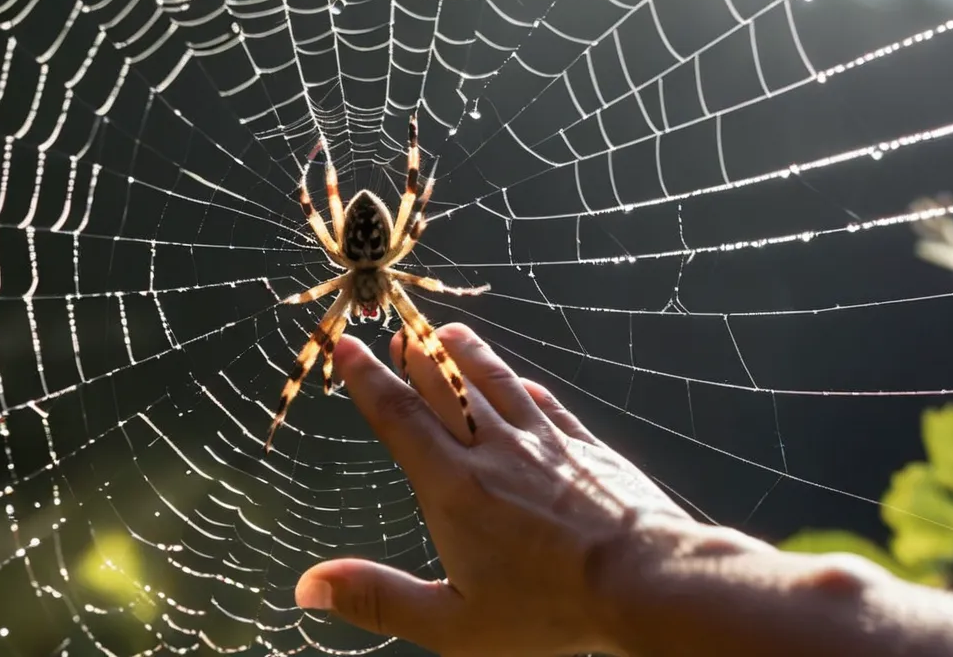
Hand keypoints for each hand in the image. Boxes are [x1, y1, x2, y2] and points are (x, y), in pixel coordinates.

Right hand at [293, 323, 718, 655]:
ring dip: (466, 355)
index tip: (346, 348)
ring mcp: (544, 443)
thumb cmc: (548, 609)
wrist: (643, 579)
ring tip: (446, 333)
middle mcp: (494, 451)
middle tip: (395, 330)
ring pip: (495, 384)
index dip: (368, 380)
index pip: (399, 418)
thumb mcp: (452, 622)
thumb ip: (379, 598)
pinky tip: (520, 382)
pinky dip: (523, 388)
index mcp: (453, 487)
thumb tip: (308, 585)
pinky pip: (546, 406)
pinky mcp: (585, 448)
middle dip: (414, 357)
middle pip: (444, 389)